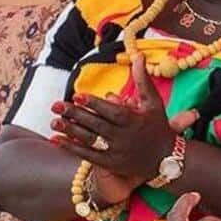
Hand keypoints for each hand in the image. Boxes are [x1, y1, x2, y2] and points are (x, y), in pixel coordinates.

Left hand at [52, 54, 198, 181]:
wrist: (166, 159)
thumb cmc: (158, 127)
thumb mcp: (154, 103)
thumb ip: (143, 80)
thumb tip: (138, 56)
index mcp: (134, 120)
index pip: (111, 111)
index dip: (94, 104)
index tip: (77, 95)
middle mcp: (124, 136)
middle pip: (97, 124)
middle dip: (76, 114)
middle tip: (56, 105)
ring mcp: (117, 151)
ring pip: (90, 139)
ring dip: (70, 130)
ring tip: (54, 121)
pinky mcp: (110, 164)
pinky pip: (88, 155)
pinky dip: (72, 147)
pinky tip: (57, 139)